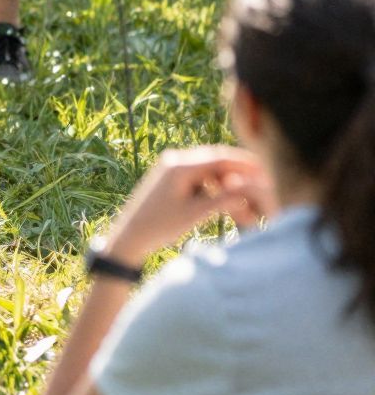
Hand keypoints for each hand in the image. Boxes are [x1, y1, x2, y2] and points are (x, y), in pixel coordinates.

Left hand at [106, 145, 271, 266]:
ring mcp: (170, 167)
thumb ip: (223, 199)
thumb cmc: (160, 226)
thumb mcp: (195, 214)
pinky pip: (197, 175)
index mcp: (180, 166)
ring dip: (225, 178)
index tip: (265, 170)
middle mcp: (174, 160)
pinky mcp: (168, 177)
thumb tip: (249, 188)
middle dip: (238, 169)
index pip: (220, 158)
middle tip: (261, 176)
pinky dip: (212, 184)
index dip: (245, 164)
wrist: (129, 235)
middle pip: (215, 159)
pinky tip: (224, 194)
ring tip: (244, 191)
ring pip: (207, 168)